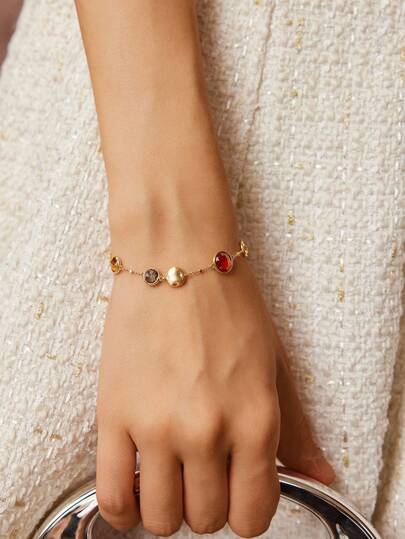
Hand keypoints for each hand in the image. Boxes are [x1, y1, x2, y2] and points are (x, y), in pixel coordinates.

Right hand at [96, 235, 334, 536]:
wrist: (177, 257)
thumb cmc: (229, 304)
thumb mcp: (274, 363)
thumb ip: (296, 428)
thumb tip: (321, 475)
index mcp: (256, 421)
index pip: (253, 515)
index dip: (245, 512)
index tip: (234, 493)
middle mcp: (208, 432)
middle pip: (205, 519)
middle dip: (206, 505)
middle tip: (200, 474)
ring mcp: (157, 426)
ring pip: (160, 518)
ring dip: (167, 509)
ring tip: (167, 476)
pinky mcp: (113, 414)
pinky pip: (113, 497)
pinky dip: (123, 511)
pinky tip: (132, 493)